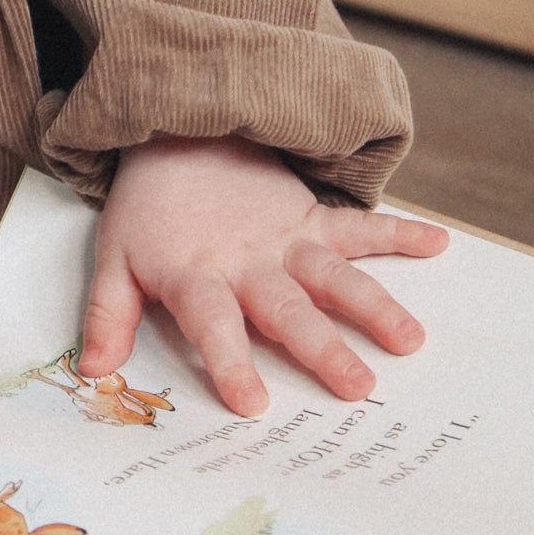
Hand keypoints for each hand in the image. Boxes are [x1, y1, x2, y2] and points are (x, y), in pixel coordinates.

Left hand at [79, 135, 446, 417]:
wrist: (174, 131)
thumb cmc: (147, 209)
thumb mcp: (113, 258)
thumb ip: (107, 317)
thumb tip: (93, 372)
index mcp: (197, 277)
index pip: (214, 327)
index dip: (231, 363)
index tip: (253, 403)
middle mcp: (248, 262)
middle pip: (288, 310)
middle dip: (323, 348)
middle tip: (358, 387)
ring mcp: (285, 238)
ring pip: (334, 274)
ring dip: (372, 305)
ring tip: (409, 339)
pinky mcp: (309, 215)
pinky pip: (357, 225)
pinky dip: (399, 232)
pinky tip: (439, 243)